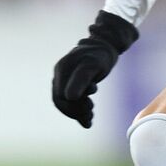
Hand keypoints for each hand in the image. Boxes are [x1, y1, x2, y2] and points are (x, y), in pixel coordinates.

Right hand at [51, 12, 138, 127]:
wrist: (105, 46)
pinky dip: (78, 111)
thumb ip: (80, 80)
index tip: (90, 108)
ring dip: (77, 112)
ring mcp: (64, 78)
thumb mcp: (93, 66)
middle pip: (61, 101)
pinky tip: (88, 119)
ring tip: (91, 116)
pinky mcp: (70, 82)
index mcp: (62, 69)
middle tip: (91, 113)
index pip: (60, 96)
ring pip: (65, 102)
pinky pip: (69, 100)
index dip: (72, 107)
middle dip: (75, 110)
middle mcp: (60, 74)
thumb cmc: (100, 55)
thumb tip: (69, 98)